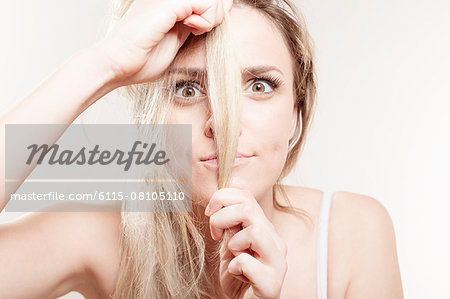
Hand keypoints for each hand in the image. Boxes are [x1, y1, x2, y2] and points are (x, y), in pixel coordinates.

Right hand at [93, 0, 232, 86]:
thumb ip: (191, 26)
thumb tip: (210, 18)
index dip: (215, 10)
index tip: (203, 29)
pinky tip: (194, 29)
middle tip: (200, 30)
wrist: (117, 64)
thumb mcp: (175, 39)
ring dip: (214, 17)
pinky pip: (206, 1)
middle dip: (216, 13)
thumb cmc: (140, 60)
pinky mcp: (169, 3)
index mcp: (168, 3)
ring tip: (197, 31)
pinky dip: (208, 19)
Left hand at [205, 188, 287, 298]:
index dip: (222, 198)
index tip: (209, 213)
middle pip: (248, 208)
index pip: (246, 196)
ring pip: (255, 231)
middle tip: (215, 233)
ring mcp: (277, 262)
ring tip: (232, 255)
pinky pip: (246, 262)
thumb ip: (230, 225)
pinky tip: (237, 273)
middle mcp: (275, 242)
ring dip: (234, 242)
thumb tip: (219, 202)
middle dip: (221, 217)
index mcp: (266, 229)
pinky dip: (235, 266)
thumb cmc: (237, 277)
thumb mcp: (229, 245)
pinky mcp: (272, 283)